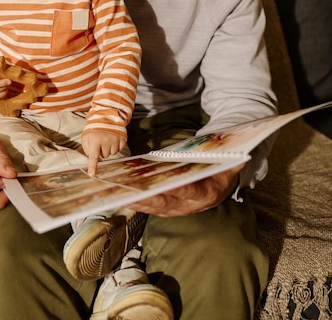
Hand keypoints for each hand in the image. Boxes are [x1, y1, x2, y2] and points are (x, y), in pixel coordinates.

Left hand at [81, 132, 126, 175]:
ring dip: (109, 149)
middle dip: (102, 151)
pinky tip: (113, 139)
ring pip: (113, 153)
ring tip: (107, 140)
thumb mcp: (86, 136)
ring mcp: (115, 139)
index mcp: (95, 141)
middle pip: (105, 156)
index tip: (92, 174)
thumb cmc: (94, 128)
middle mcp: (105, 141)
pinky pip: (120, 149)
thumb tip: (91, 157)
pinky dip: (116, 146)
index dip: (93, 166)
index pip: (93, 156)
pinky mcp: (122, 138)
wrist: (107, 116)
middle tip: (100, 143)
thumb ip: (86, 148)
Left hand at [127, 163, 243, 216]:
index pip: (191, 192)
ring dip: (137, 201)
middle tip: (128, 191)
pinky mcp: (169, 208)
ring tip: (119, 192)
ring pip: (156, 208)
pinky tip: (123, 193)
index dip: (176, 190)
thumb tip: (242, 151)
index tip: (160, 186)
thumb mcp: (232, 162)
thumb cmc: (223, 167)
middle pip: (166, 204)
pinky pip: (152, 206)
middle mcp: (192, 205)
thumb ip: (235, 158)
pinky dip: (138, 201)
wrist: (223, 182)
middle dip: (146, 199)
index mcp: (208, 193)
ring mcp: (180, 208)